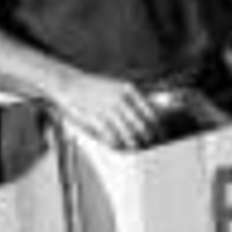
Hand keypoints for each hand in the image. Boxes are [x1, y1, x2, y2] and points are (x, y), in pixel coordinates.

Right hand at [54, 72, 177, 150]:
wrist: (69, 83)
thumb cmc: (92, 86)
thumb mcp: (115, 86)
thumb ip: (131, 98)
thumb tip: (149, 111)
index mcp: (128, 89)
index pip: (150, 111)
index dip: (157, 126)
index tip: (161, 134)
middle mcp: (120, 99)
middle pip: (141, 125)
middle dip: (148, 138)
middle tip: (150, 144)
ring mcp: (108, 109)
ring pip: (128, 133)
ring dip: (133, 143)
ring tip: (136, 148)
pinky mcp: (96, 119)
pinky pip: (111, 136)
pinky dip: (117, 144)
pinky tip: (119, 147)